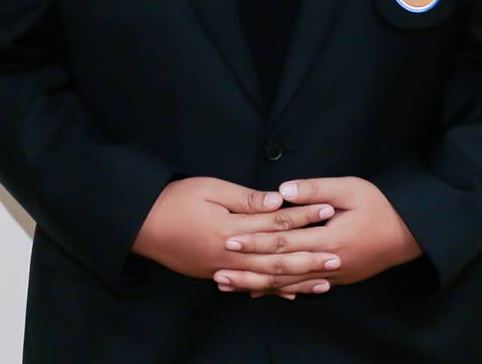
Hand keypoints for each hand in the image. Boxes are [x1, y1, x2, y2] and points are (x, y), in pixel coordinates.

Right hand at [131, 176, 340, 298]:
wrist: (143, 225)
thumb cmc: (176, 200)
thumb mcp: (211, 189)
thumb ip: (245, 199)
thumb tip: (277, 201)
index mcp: (232, 230)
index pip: (276, 223)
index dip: (303, 217)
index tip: (328, 211)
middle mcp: (231, 256)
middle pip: (277, 258)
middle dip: (310, 256)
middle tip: (338, 256)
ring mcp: (223, 270)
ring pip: (268, 278)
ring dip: (298, 280)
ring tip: (324, 281)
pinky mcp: (216, 275)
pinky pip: (250, 286)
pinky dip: (272, 290)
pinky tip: (291, 294)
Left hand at [213, 175, 423, 297]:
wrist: (410, 233)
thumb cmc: (380, 205)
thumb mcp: (349, 188)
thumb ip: (315, 190)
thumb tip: (281, 191)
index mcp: (329, 239)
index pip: (284, 242)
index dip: (255, 242)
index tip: (230, 240)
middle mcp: (328, 263)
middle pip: (281, 270)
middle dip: (249, 269)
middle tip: (219, 270)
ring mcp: (333, 276)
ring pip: (289, 284)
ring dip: (259, 284)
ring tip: (231, 285)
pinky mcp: (336, 279)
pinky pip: (303, 287)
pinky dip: (280, 289)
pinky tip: (263, 291)